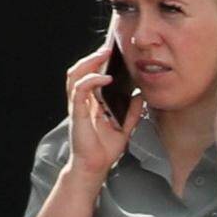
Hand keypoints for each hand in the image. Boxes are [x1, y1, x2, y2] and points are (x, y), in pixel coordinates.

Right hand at [61, 42, 140, 181]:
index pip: (88, 75)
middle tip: (108, 48)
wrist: (96, 167)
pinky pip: (80, 91)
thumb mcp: (125, 127)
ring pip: (75, 75)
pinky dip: (92, 80)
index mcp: (90, 102)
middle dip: (92, 56)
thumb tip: (142, 95)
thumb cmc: (105, 150)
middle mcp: (81, 102)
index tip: (111, 51)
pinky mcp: (77, 113)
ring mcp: (77, 107)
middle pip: (79, 71)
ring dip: (89, 62)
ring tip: (104, 54)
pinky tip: (106, 78)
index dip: (96, 62)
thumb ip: (132, 111)